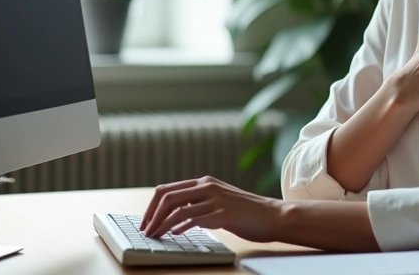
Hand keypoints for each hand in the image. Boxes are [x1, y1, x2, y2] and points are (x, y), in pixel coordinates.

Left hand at [139, 175, 281, 242]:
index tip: (145, 221)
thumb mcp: (220, 200)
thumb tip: (176, 212)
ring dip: (161, 224)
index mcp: (205, 182)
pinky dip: (180, 228)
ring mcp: (215, 200)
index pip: (167, 189)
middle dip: (151, 215)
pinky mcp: (222, 214)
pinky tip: (175, 235)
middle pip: (167, 196)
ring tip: (155, 236)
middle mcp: (208, 187)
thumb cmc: (246, 211)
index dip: (151, 206)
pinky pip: (193, 219)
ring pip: (177, 209)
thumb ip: (200, 201)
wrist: (272, 215)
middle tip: (146, 230)